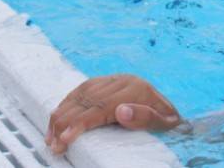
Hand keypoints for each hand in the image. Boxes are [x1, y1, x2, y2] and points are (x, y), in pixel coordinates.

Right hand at [46, 74, 180, 154]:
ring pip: (81, 94)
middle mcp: (122, 81)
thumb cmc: (168, 120)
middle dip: (66, 122)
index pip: (102, 106)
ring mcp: (113, 79)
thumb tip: (122, 111)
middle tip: (53, 143)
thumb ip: (146, 117)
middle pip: (87, 100)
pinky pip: (82, 89)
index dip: (81, 122)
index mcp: (136, 90)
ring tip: (50, 135)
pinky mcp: (107, 81)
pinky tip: (57, 116)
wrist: (172, 107)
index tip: (67, 137)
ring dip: (62, 114)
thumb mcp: (166, 123)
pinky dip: (67, 102)